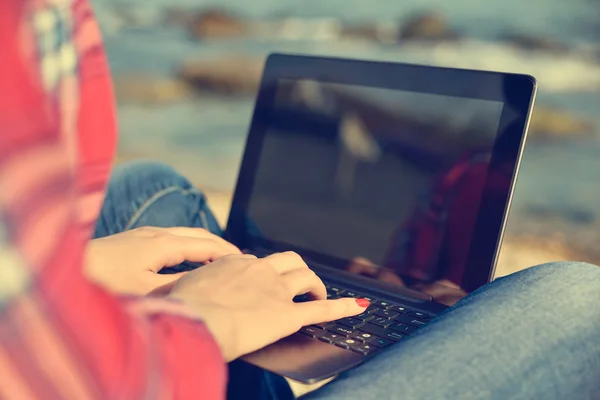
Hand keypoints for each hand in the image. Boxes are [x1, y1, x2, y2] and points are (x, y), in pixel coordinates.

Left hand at [84, 226, 240, 295]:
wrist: (64, 269)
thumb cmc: (104, 282)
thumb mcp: (146, 290)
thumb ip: (178, 285)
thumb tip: (205, 283)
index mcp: (163, 243)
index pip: (205, 244)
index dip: (226, 253)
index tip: (245, 262)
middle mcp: (155, 233)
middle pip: (197, 234)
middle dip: (219, 245)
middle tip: (238, 259)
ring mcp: (142, 234)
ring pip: (183, 234)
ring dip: (203, 244)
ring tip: (218, 258)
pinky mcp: (132, 240)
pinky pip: (170, 238)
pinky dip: (187, 245)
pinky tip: (185, 258)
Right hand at [169, 252, 368, 361]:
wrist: (192, 322)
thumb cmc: (181, 310)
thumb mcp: (182, 291)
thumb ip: (193, 289)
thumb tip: (186, 295)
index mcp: (234, 264)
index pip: (256, 262)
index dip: (264, 272)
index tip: (264, 281)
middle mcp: (258, 271)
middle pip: (288, 260)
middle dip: (297, 270)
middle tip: (299, 284)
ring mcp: (275, 290)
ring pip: (306, 276)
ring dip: (315, 285)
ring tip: (318, 295)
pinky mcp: (288, 314)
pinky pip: (322, 309)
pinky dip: (343, 307)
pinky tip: (359, 306)